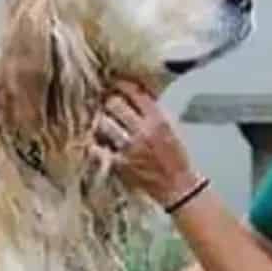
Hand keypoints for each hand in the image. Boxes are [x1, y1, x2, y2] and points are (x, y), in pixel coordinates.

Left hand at [93, 81, 203, 207]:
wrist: (178, 186)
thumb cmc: (175, 158)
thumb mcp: (170, 128)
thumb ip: (152, 112)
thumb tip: (133, 94)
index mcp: (158, 120)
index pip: (135, 93)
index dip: (121, 85)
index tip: (114, 84)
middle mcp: (144, 131)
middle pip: (114, 104)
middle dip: (107, 102)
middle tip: (104, 104)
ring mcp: (130, 148)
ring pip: (102, 123)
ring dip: (99, 122)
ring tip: (100, 123)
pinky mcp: (119, 163)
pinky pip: (97, 147)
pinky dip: (93, 143)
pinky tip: (95, 142)